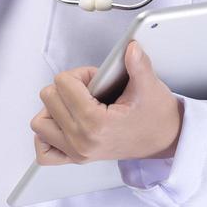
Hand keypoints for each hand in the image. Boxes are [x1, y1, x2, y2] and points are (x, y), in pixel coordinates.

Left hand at [29, 40, 182, 165]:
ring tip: (75, 103)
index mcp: (96, 123)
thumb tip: (131, 47)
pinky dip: (48, 135)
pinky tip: (64, 123)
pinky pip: (44, 151)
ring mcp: (77, 152)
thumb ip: (138, 64)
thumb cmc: (156, 117)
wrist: (165, 140)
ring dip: (54, 108)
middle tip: (89, 89)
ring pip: (40, 123)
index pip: (63, 84)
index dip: (82, 74)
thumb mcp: (149, 86)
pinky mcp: (76, 158)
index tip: (98, 79)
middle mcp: (82, 141)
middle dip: (68, 87)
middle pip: (49, 99)